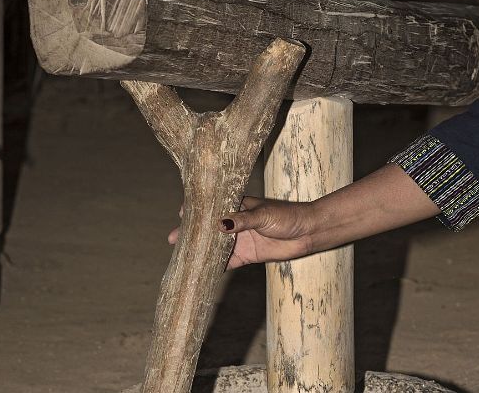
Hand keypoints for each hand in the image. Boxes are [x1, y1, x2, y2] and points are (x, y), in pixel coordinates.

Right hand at [168, 196, 314, 269]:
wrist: (307, 233)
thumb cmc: (287, 216)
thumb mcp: (263, 215)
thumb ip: (242, 221)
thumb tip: (220, 224)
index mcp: (238, 206)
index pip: (212, 206)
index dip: (196, 210)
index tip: (180, 215)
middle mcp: (236, 222)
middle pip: (209, 229)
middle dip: (191, 234)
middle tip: (171, 240)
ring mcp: (240, 239)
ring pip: (215, 246)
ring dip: (201, 252)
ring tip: (181, 258)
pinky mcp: (247, 255)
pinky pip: (227, 262)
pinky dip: (215, 267)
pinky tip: (201, 272)